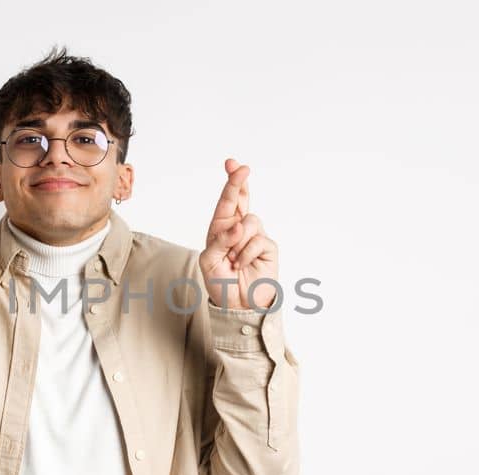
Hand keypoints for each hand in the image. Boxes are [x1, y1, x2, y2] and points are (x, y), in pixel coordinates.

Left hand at [201, 159, 278, 309]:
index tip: (232, 164)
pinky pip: (258, 240)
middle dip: (240, 182)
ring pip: (250, 221)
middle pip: (242, 199)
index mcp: (221, 229)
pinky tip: (243, 265)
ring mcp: (254, 237)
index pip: (226, 201)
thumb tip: (239, 225)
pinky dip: (247, 253)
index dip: (230, 182)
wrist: (238, 305)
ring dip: (238, 241)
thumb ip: (220, 241)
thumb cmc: (221, 282)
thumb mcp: (209, 262)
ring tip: (234, 260)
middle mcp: (238, 229)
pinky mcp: (268, 247)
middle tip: (241, 167)